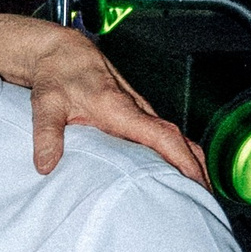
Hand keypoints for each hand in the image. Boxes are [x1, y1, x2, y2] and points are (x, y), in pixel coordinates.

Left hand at [0, 9, 207, 185]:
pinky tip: (174, 170)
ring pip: (172, 136)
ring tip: (197, 191)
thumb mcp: (45, 105)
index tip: (197, 182)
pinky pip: (161, 134)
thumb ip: (46, 135)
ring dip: (189, 160)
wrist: (60, 52)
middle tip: (205, 200)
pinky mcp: (133, 111)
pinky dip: (175, 151)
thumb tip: (45, 166)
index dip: (182, 159)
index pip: (162, 136)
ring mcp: (137, 109)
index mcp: (119, 108)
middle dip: (196, 167)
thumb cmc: (55, 76)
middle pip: (178, 139)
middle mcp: (135, 108)